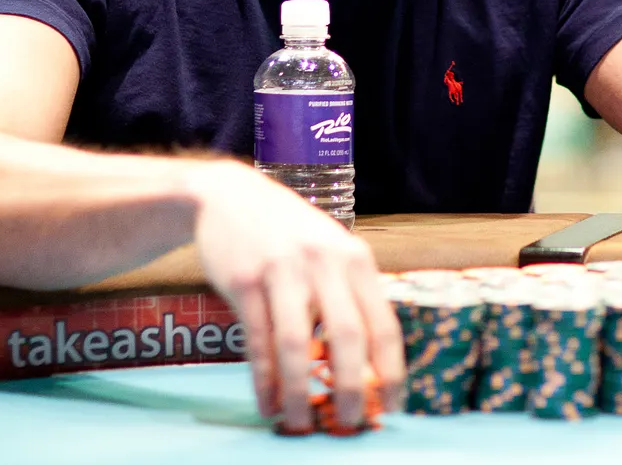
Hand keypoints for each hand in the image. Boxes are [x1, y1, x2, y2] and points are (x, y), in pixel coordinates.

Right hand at [190, 162, 402, 432]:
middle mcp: (324, 262)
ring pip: (296, 344)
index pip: (383, 324)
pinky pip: (258, 341)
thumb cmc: (289, 235)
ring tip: (302, 425)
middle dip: (351, 388)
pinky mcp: (244, 280)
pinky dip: (264, 379)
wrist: (229, 195)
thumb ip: (348, 296)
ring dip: (300, 392)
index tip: (392, 406)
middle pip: (346, 336)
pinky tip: (269, 405)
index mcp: (355, 259)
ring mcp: (283, 270)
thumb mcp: (330, 251)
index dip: (391, 370)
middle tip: (349, 423)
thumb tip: (367, 368)